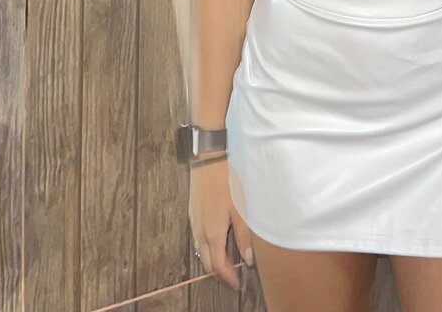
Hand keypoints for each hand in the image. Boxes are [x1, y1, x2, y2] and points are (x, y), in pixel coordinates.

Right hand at [189, 158, 253, 290]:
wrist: (208, 159)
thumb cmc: (227, 180)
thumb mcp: (240, 209)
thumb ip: (244, 235)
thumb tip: (248, 258)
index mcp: (212, 233)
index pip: (218, 265)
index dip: (227, 278)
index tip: (237, 284)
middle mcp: (200, 231)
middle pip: (207, 262)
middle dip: (219, 273)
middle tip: (233, 277)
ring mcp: (194, 222)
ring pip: (201, 250)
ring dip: (212, 260)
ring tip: (226, 262)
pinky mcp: (193, 213)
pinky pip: (198, 238)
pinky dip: (207, 247)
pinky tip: (216, 242)